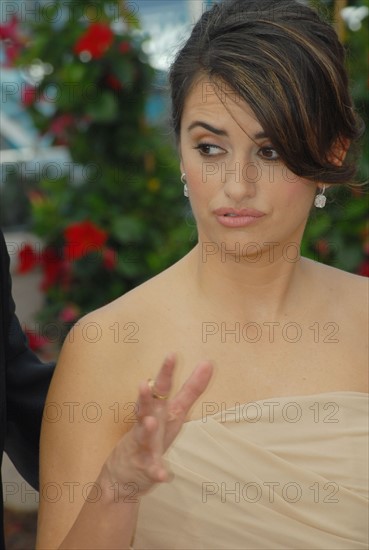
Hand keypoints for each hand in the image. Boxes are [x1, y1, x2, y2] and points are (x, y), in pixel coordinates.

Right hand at [102, 354, 212, 497]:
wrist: (123, 473)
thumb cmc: (153, 434)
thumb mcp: (174, 410)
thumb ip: (191, 389)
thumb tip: (208, 362)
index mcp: (156, 408)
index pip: (160, 388)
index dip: (165, 372)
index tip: (171, 355)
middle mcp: (147, 423)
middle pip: (146, 407)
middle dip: (144, 396)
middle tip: (144, 383)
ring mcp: (143, 445)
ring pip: (143, 436)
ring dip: (147, 429)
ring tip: (151, 422)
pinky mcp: (144, 468)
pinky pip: (151, 470)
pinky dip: (156, 472)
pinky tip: (162, 475)